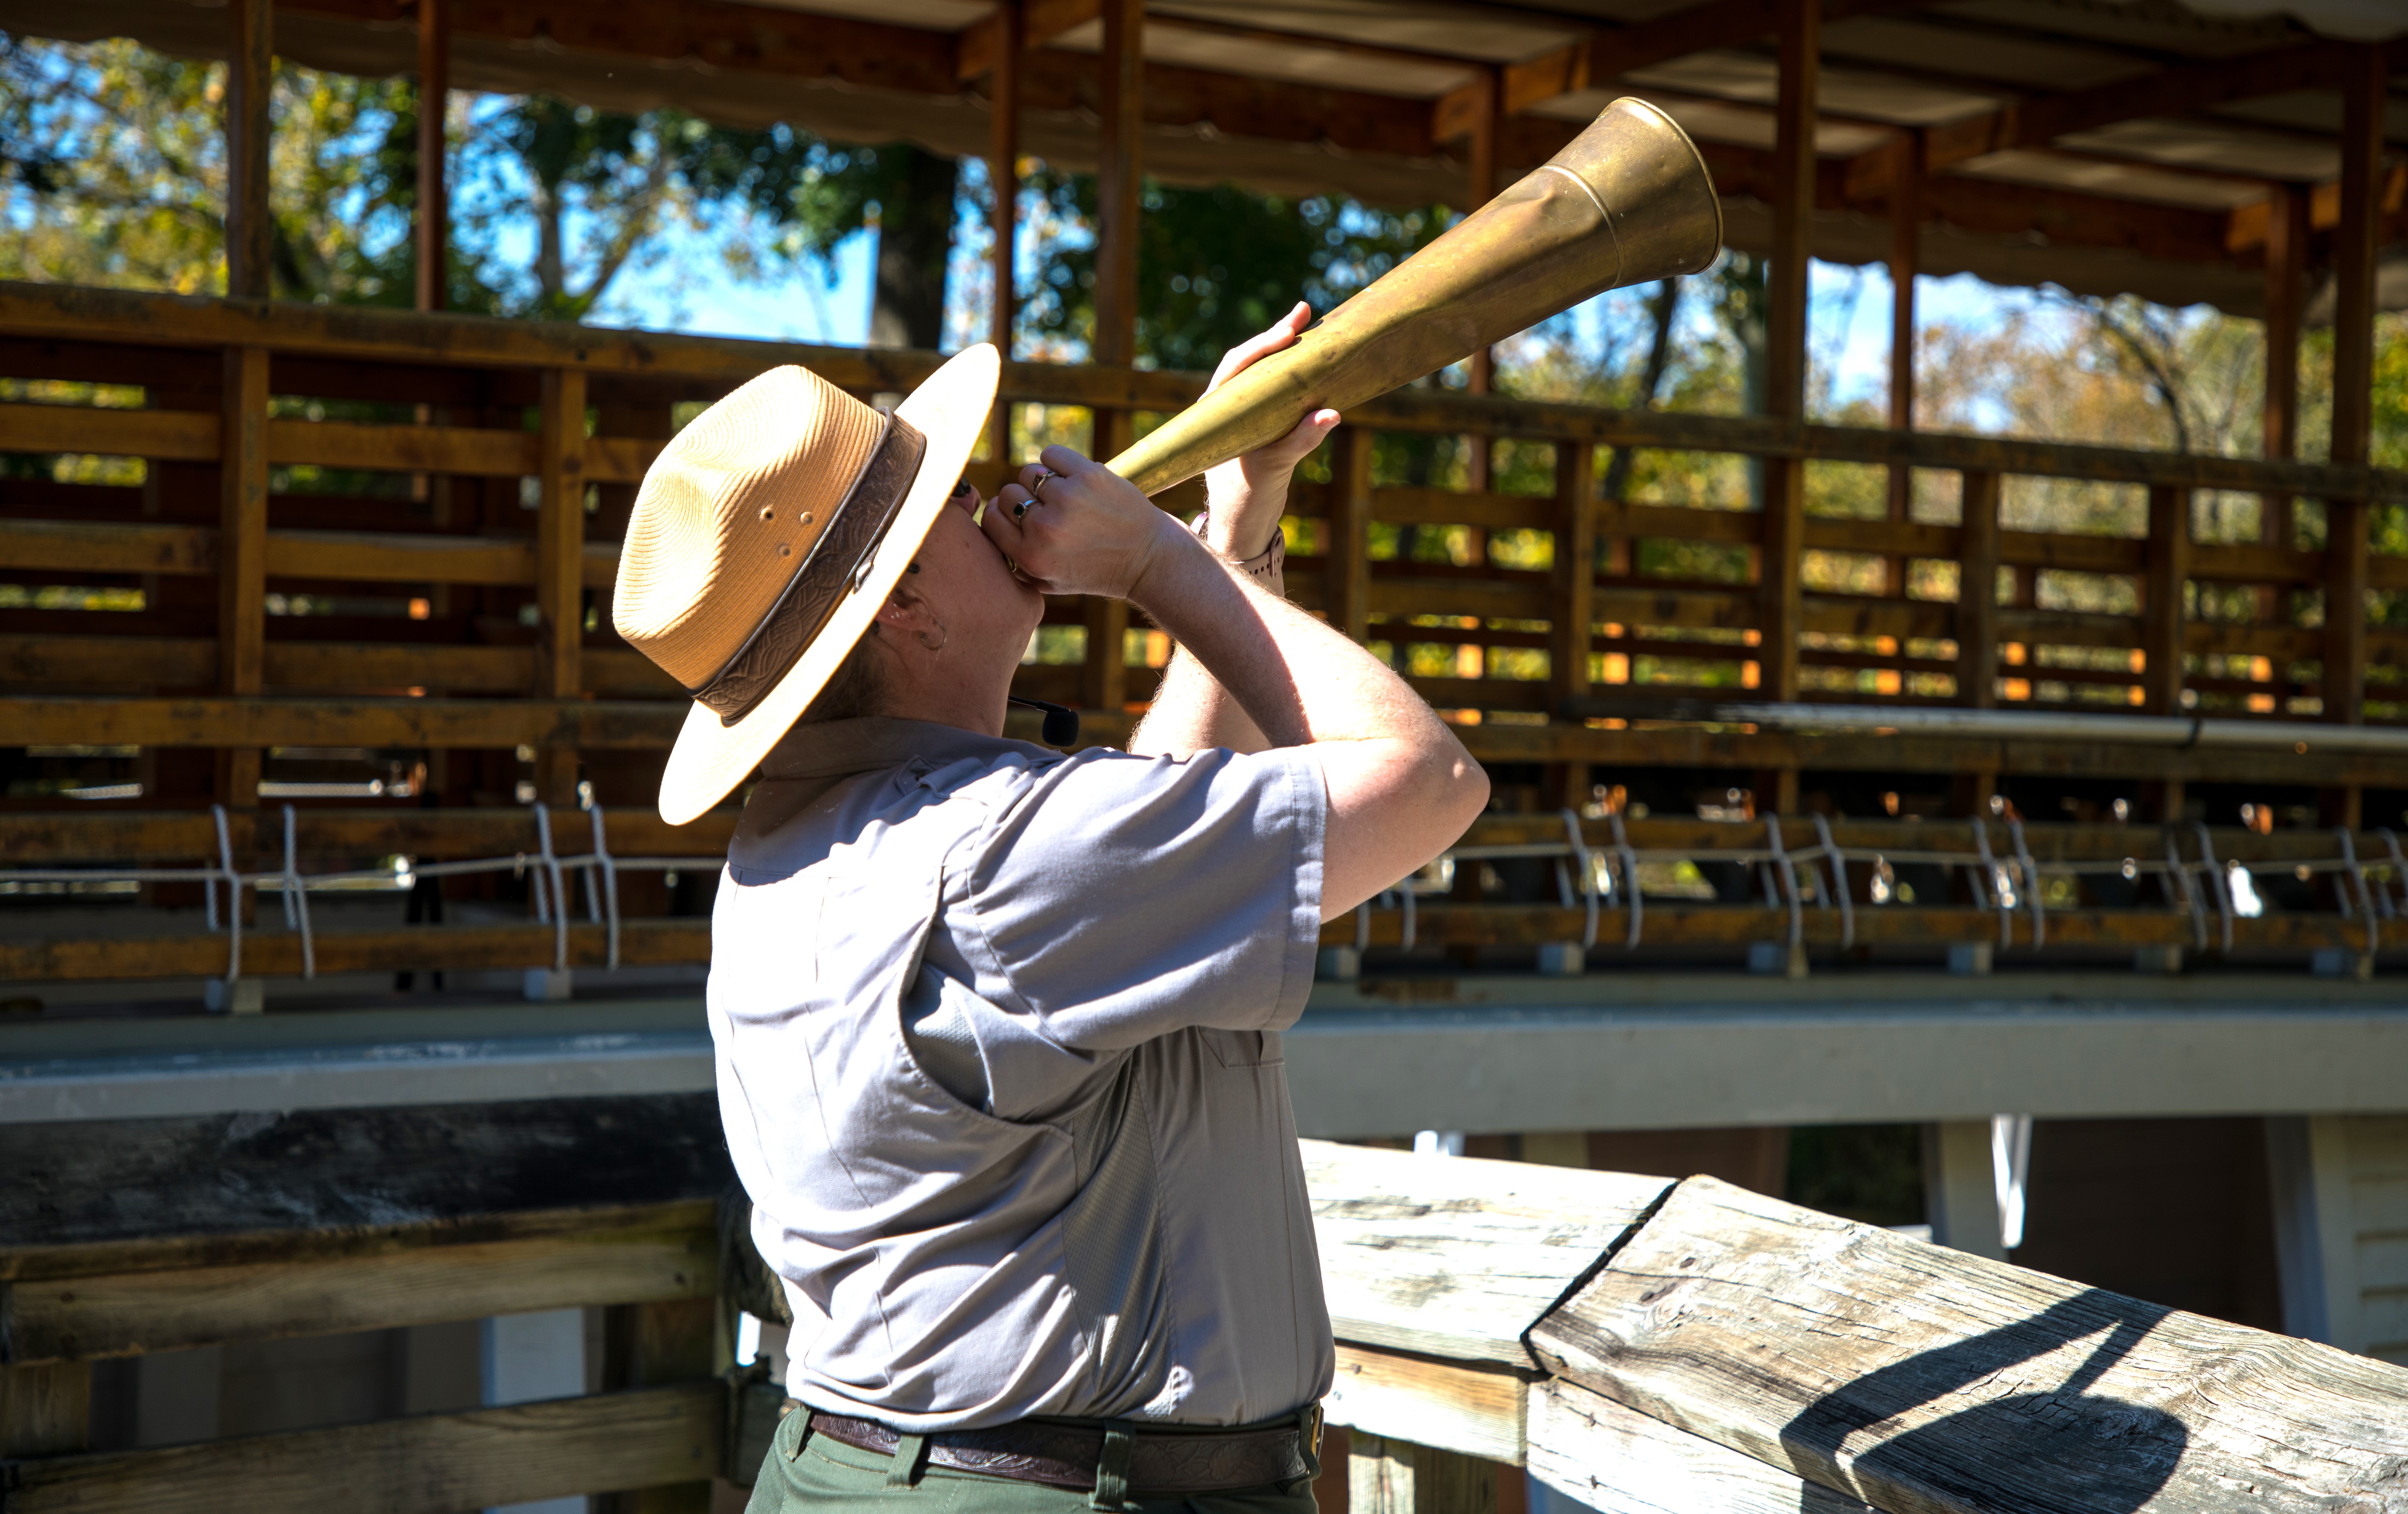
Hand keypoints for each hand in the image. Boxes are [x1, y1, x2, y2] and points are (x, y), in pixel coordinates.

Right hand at [985, 445, 1188, 601]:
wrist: (1146, 559)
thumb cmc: (1095, 571)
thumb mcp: (1049, 582)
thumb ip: (1014, 561)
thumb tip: (990, 521)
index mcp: (1031, 557)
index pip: (991, 519)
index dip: (1001, 515)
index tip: (1017, 517)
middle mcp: (1045, 529)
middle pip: (1008, 493)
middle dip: (1022, 500)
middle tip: (1047, 511)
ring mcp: (1067, 499)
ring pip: (1029, 473)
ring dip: (1042, 482)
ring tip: (1064, 497)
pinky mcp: (1089, 475)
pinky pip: (1051, 454)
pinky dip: (1057, 462)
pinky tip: (1072, 478)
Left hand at [1202, 301, 1340, 558]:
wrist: (1241, 527)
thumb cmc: (1247, 501)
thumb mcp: (1273, 471)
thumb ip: (1299, 442)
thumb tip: (1331, 414)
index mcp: (1216, 413)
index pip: (1236, 366)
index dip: (1262, 345)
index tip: (1287, 330)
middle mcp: (1226, 408)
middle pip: (1250, 360)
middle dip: (1276, 335)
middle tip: (1303, 310)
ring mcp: (1243, 415)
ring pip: (1263, 372)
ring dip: (1286, 348)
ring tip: (1308, 322)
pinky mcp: (1260, 424)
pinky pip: (1277, 390)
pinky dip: (1294, 373)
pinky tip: (1311, 356)